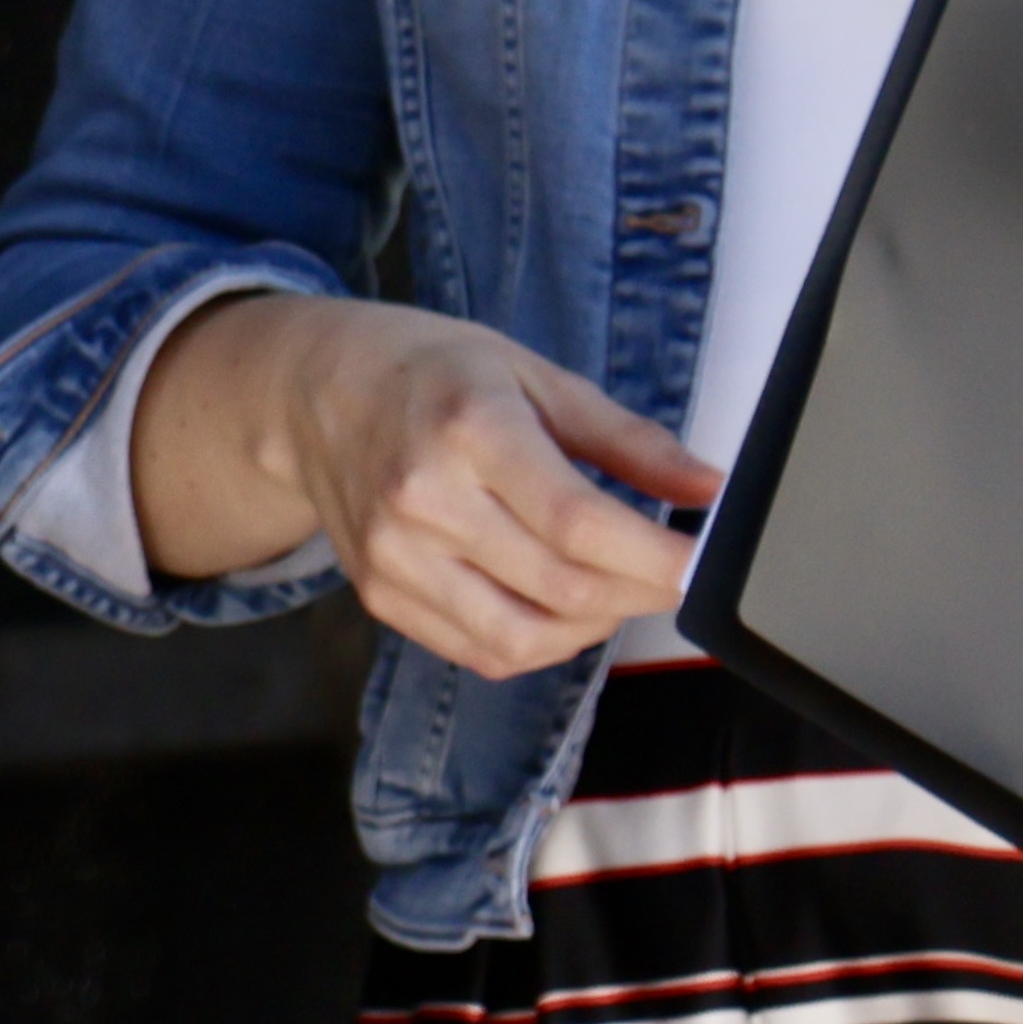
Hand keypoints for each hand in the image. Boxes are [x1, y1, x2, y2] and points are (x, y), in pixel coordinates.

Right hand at [138, 293, 720, 680]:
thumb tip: (709, 488)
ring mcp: (395, 559)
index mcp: (469, 430)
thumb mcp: (535, 376)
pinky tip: (556, 602)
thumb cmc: (432, 372)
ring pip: (522, 639)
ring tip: (613, 588)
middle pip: (560, 587)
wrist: (313, 391)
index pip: (577, 523)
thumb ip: (628, 439)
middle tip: (670, 573)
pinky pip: (479, 651)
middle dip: (639, 593)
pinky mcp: (380, 597)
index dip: (655, 558)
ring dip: (591, 628)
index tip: (703, 563)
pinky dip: (538, 642)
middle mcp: (423, 501)